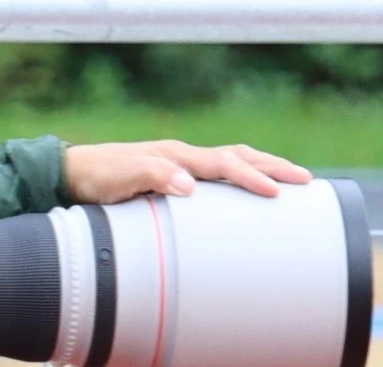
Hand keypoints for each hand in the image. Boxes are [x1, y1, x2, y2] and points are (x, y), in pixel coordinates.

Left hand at [64, 140, 310, 203]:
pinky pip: (220, 175)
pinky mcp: (179, 177)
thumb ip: (152, 177)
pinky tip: (253, 193)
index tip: (276, 193)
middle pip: (240, 157)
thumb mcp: (120, 179)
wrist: (76, 175)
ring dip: (264, 169)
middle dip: (274, 169)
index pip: (226, 164)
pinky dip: (244, 178)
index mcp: (177, 158)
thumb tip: (190, 185)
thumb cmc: (98, 179)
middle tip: (306, 182)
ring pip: (234, 162)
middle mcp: (186, 158)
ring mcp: (184, 166)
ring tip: (293, 182)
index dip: (252, 178)